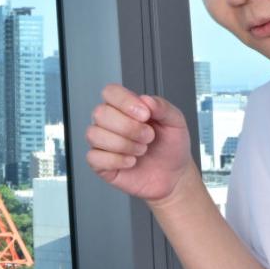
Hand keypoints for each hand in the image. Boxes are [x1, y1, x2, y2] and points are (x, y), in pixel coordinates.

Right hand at [84, 84, 193, 206]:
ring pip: (94, 135)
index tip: (145, 115)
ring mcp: (103, 143)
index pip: (110, 92)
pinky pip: (93, 157)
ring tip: (141, 150)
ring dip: (124, 144)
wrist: (174, 176)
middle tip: (148, 136)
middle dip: (129, 127)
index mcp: (125, 107)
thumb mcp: (176, 122)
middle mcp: (110, 122)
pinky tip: (131, 161)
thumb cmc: (171, 148)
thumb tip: (146, 99)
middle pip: (100, 113)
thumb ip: (163, 107)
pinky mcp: (100, 163)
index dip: (125, 102)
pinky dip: (116, 160)